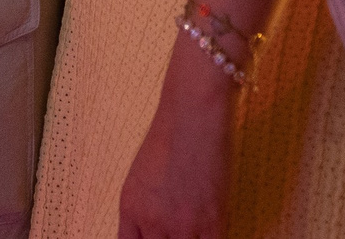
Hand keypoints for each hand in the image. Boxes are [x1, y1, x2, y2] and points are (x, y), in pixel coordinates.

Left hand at [117, 56, 237, 238]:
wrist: (192, 118)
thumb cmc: (168, 138)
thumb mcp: (143, 176)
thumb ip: (146, 208)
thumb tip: (155, 229)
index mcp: (130, 209)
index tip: (155, 238)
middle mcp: (151, 222)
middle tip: (179, 231)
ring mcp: (182, 226)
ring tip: (196, 227)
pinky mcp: (211, 224)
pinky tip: (213, 232)